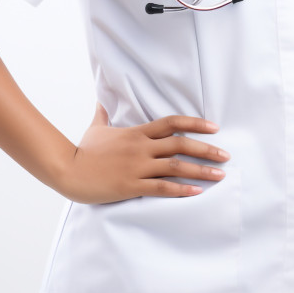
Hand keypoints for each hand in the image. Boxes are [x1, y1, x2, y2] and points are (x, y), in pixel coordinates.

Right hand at [61, 103, 230, 204]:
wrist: (67, 170)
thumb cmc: (83, 150)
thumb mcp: (96, 128)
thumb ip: (103, 114)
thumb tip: (101, 100)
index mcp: (137, 133)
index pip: (172, 123)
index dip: (195, 123)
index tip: (214, 127)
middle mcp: (141, 148)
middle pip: (181, 144)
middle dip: (206, 150)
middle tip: (226, 155)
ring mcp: (137, 167)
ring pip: (176, 167)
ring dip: (201, 171)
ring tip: (220, 175)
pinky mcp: (131, 185)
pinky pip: (161, 187)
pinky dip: (181, 189)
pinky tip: (197, 192)